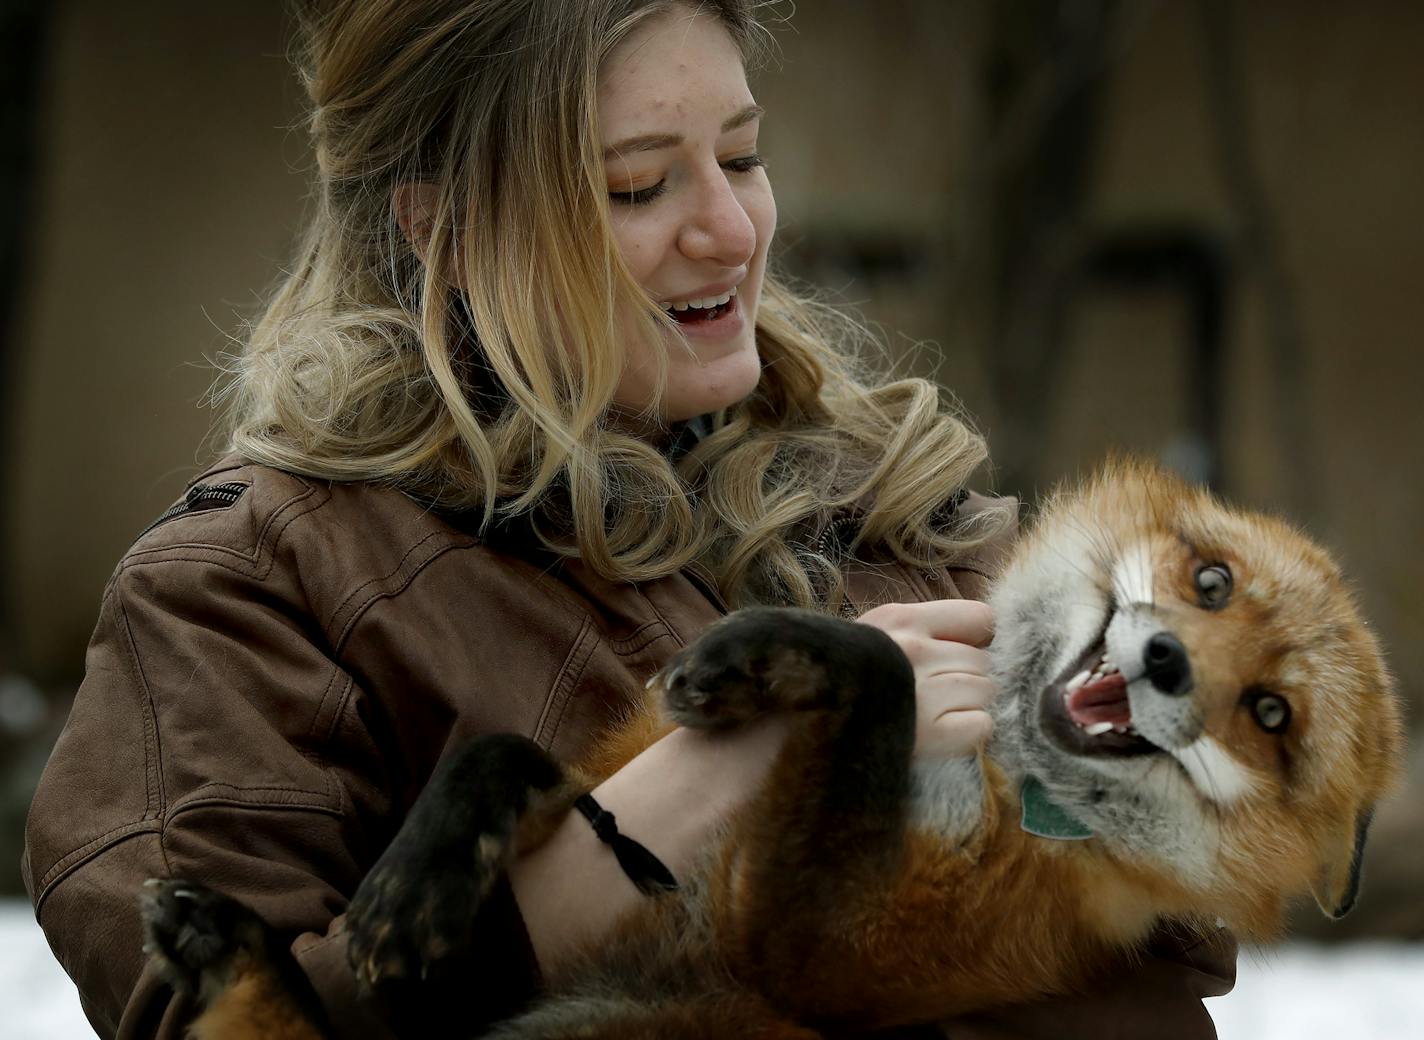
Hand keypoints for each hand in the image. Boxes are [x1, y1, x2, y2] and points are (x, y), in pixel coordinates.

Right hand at [856, 600, 996, 758]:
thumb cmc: (847, 681)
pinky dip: (969, 732)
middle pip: (983, 660)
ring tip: (935, 714)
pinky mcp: (932, 734)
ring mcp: (923, 692)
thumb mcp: (876, 636)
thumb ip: (923, 629)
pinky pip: (981, 723)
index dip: (978, 638)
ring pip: (985, 690)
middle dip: (968, 677)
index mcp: (900, 620)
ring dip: (968, 706)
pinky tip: (941, 733)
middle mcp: (913, 651)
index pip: (978, 617)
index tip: (963, 653)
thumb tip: (986, 636)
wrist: (807, 734)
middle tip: (936, 695)